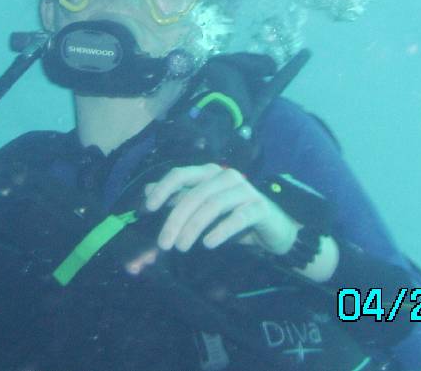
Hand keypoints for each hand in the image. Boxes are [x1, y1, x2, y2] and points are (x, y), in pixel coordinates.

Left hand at [143, 164, 299, 255]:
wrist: (274, 229)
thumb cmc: (234, 215)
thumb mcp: (203, 207)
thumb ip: (178, 198)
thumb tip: (147, 191)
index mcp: (209, 173)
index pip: (181, 174)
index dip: (163, 189)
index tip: (149, 209)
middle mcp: (226, 176)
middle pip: (195, 194)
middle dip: (176, 219)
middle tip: (164, 243)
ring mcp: (245, 190)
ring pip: (213, 205)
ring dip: (193, 227)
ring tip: (182, 247)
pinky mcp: (260, 208)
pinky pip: (237, 217)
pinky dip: (220, 230)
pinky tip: (208, 244)